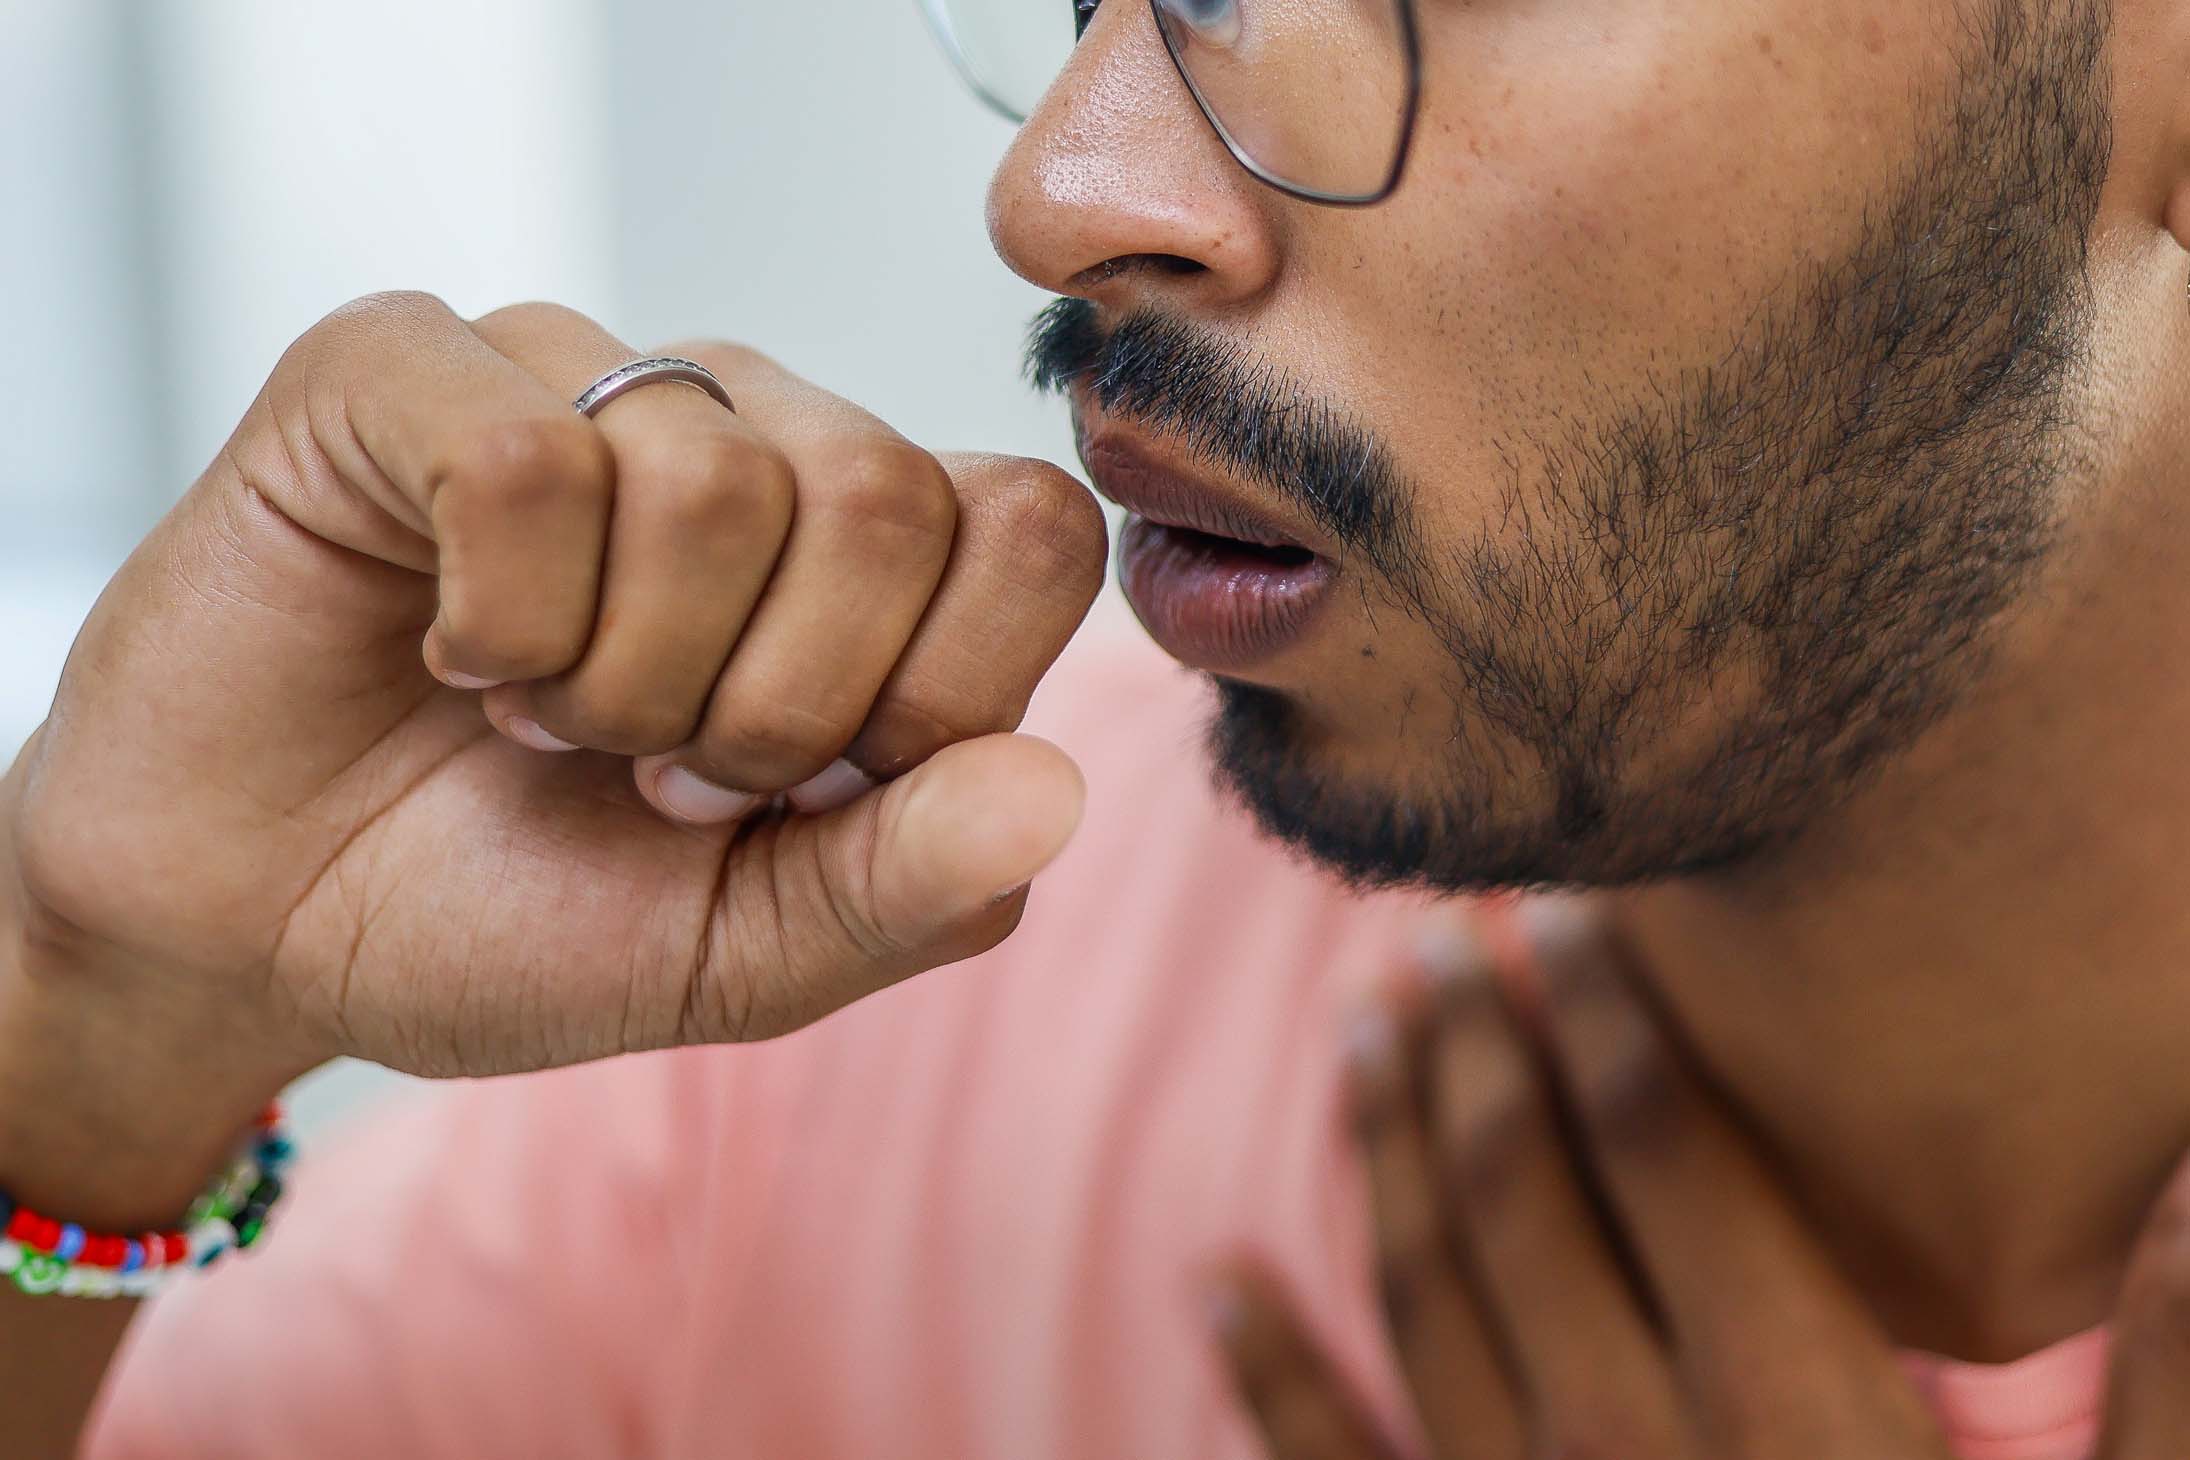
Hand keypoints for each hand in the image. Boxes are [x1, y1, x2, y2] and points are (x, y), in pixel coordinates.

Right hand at [5, 292, 1107, 1080]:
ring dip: (616, 677)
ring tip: (540, 716)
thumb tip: (1059, 788)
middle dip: (763, 711)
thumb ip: (910, 884)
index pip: (1034, 531)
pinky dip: (495, 617)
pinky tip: (449, 649)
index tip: (796, 792)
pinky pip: (528, 458)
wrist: (253, 929)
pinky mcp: (408, 367)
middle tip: (646, 766)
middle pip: (886, 500)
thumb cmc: (510, 916)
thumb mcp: (741, 956)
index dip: (936, 692)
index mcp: (866, 560)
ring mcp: (584, 381)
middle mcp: (751, 436)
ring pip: (711, 480)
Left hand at [1212, 899, 2189, 1459]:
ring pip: (1426, 1297)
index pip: (1672, 1151)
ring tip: (1355, 1027)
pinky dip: (1267, 1374)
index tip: (1579, 908)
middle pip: (1525, 1196)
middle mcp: (1632, 1458)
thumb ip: (2189, 1387)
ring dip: (1381, 1153)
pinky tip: (1215, 1282)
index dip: (1617, 1013)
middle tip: (1439, 925)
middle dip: (1479, 1048)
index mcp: (1800, 1423)